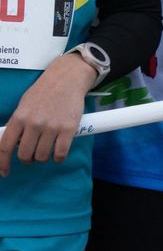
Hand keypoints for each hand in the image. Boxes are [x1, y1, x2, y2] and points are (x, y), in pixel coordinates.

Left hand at [0, 53, 97, 175]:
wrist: (68, 78)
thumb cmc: (44, 92)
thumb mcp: (24, 105)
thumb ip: (18, 124)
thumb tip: (13, 144)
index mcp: (19, 117)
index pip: (5, 147)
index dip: (2, 163)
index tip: (5, 171)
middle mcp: (34, 123)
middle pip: (24, 155)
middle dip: (27, 159)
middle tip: (31, 155)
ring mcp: (52, 127)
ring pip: (42, 156)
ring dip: (42, 158)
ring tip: (46, 151)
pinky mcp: (68, 128)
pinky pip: (60, 153)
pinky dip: (58, 158)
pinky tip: (58, 154)